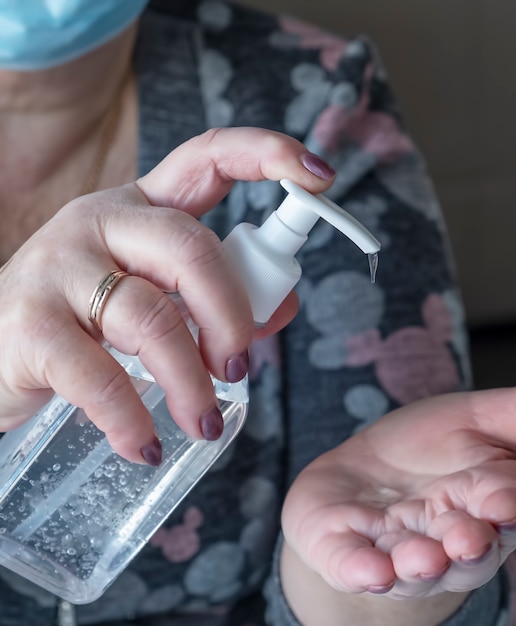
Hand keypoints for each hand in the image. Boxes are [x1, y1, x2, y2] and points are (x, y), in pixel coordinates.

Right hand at [0, 127, 334, 462]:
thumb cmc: (88, 324)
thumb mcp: (159, 299)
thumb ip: (221, 300)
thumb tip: (285, 306)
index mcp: (142, 208)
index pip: (208, 158)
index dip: (267, 155)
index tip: (320, 177)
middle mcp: (99, 222)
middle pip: (190, 248)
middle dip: (232, 315)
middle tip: (238, 368)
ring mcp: (57, 268)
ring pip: (151, 317)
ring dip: (191, 381)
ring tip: (204, 423)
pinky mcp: (29, 325)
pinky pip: (98, 375)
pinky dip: (133, 419)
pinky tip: (145, 444)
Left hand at [282, 374, 515, 600]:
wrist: (363, 475)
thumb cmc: (428, 449)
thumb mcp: (480, 417)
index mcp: (483, 501)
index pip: (507, 510)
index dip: (508, 507)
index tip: (507, 501)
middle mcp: (446, 535)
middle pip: (467, 548)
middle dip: (468, 545)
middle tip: (467, 539)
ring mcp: (396, 548)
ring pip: (414, 565)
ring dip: (418, 564)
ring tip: (419, 558)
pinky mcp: (349, 551)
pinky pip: (355, 566)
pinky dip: (362, 570)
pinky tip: (367, 570)